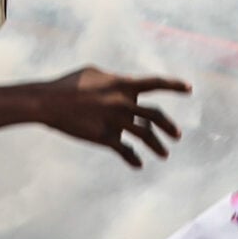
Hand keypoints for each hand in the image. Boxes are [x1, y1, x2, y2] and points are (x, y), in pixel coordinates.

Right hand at [35, 68, 190, 167]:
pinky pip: (125, 151)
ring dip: (157, 147)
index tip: (189, 89)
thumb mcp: (94, 74)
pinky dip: (132, 158)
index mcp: (122, 84)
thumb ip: (114, 80)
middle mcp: (123, 102)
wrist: (48, 102)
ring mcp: (115, 121)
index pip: (155, 83)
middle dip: (168, 127)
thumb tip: (125, 87)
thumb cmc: (68, 84)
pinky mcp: (104, 138)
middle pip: (155, 116)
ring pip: (144, 136)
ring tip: (165, 154)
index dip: (173, 85)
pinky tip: (138, 164)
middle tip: (177, 135)